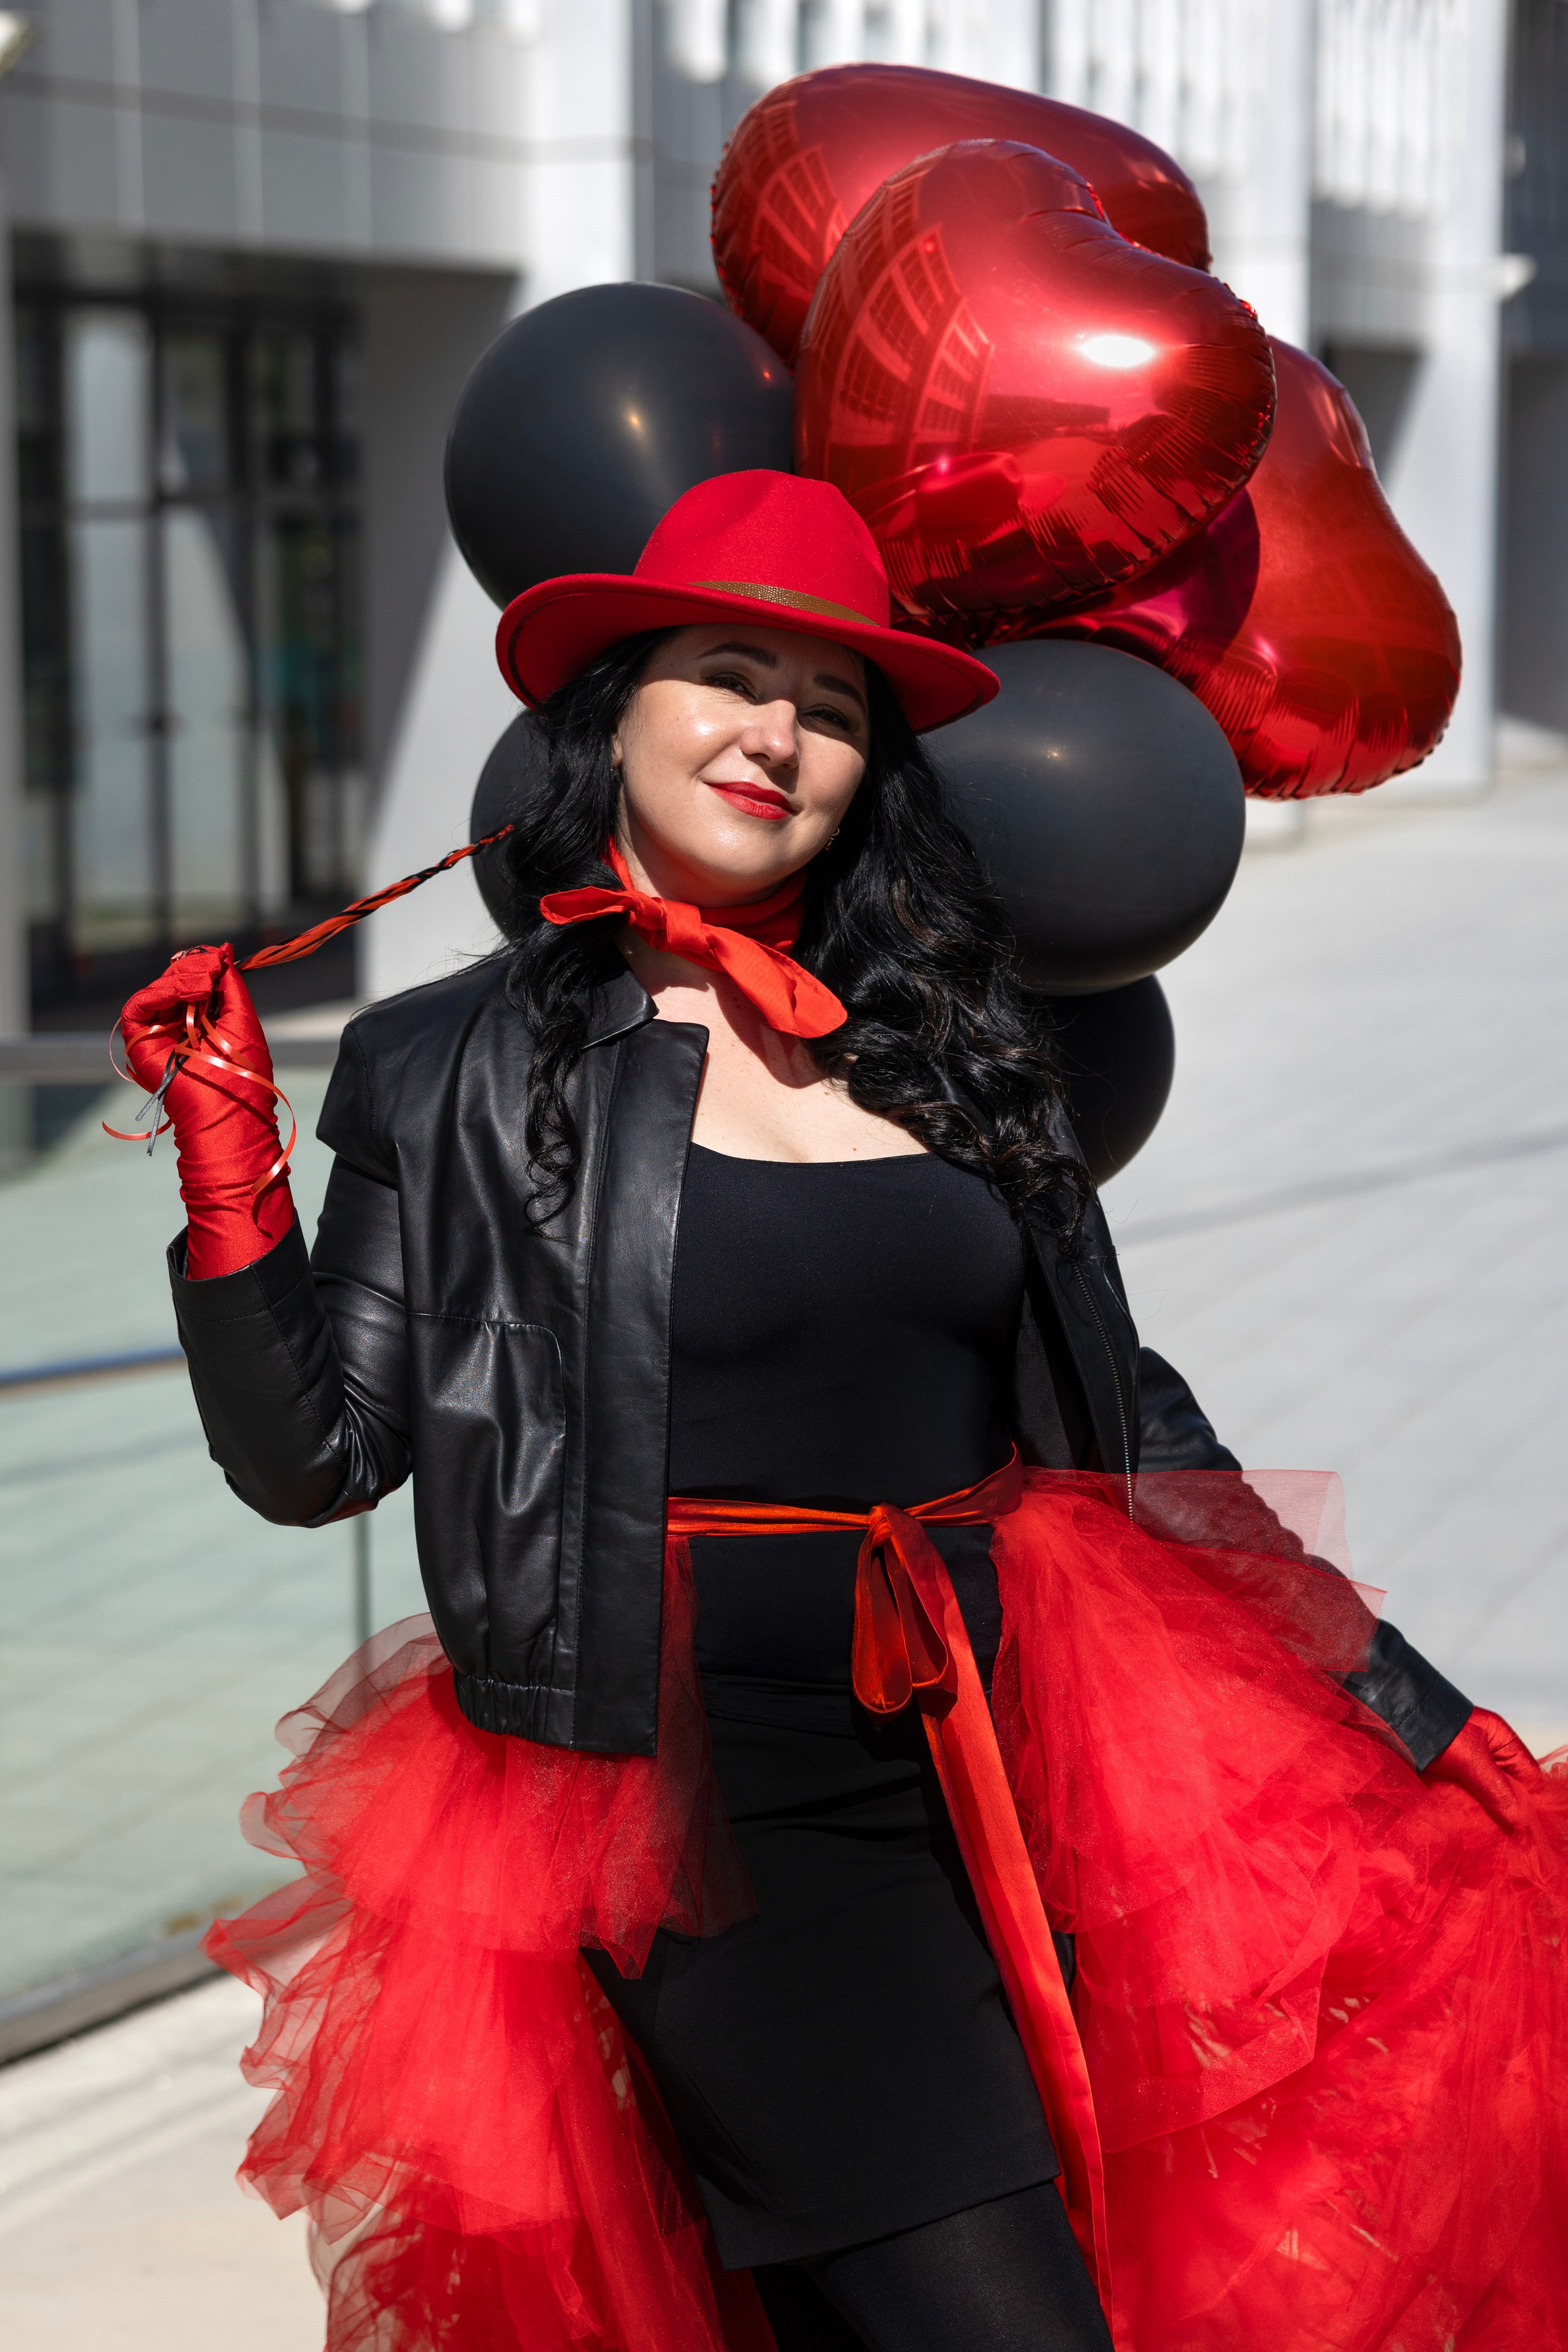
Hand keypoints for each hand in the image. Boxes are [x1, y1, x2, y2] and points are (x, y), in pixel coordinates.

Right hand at [119, 943, 270, 1110]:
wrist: (226, 1109)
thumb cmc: (241, 1071)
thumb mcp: (242, 1018)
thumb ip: (231, 984)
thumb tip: (224, 951)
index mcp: (204, 1023)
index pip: (197, 983)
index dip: (205, 966)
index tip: (220, 958)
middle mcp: (179, 1027)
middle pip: (176, 982)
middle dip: (194, 969)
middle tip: (211, 969)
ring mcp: (158, 1033)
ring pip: (158, 989)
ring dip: (180, 979)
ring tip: (202, 986)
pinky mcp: (139, 1040)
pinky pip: (138, 1005)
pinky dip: (158, 992)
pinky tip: (182, 993)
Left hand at [1422, 1706, 1544, 1831]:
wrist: (1391, 1721)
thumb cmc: (1435, 1731)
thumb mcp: (1471, 1759)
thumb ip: (1496, 1790)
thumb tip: (1520, 1823)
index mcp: (1501, 1741)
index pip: (1529, 1777)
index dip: (1532, 1803)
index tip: (1531, 1831)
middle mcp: (1487, 1754)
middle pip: (1509, 1790)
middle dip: (1509, 1814)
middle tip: (1511, 1842)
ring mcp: (1467, 1766)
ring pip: (1486, 1799)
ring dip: (1487, 1817)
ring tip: (1492, 1841)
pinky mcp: (1447, 1777)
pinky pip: (1464, 1800)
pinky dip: (1466, 1814)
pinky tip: (1468, 1831)